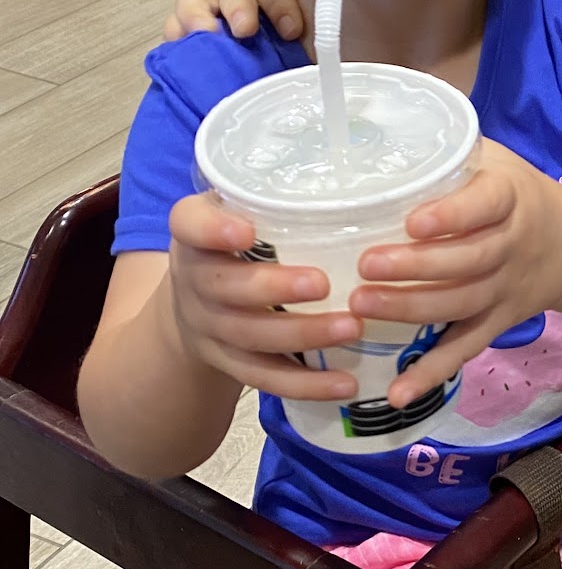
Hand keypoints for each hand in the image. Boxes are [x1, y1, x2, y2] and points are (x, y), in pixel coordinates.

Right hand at [166, 193, 360, 401]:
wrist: (194, 305)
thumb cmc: (235, 243)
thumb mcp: (237, 211)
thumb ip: (277, 199)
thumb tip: (364, 184)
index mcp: (193, 234)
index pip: (189, 225)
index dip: (213, 230)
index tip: (246, 232)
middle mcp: (193, 280)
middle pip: (225, 288)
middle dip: (274, 288)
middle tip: (323, 284)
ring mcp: (209, 327)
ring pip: (250, 337)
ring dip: (303, 334)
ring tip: (352, 327)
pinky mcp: (230, 363)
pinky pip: (267, 378)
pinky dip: (307, 384)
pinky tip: (347, 384)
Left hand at [348, 148, 561, 406]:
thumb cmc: (511, 192)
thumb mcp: (492, 159)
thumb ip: (444, 152)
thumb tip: (368, 133)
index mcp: (510, 198)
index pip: (486, 205)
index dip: (451, 216)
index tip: (412, 222)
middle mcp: (512, 247)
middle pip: (469, 262)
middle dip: (417, 267)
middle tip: (366, 265)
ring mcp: (505, 291)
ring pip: (462, 304)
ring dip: (412, 309)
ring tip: (362, 306)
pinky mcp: (496, 324)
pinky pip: (465, 349)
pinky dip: (433, 373)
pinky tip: (399, 392)